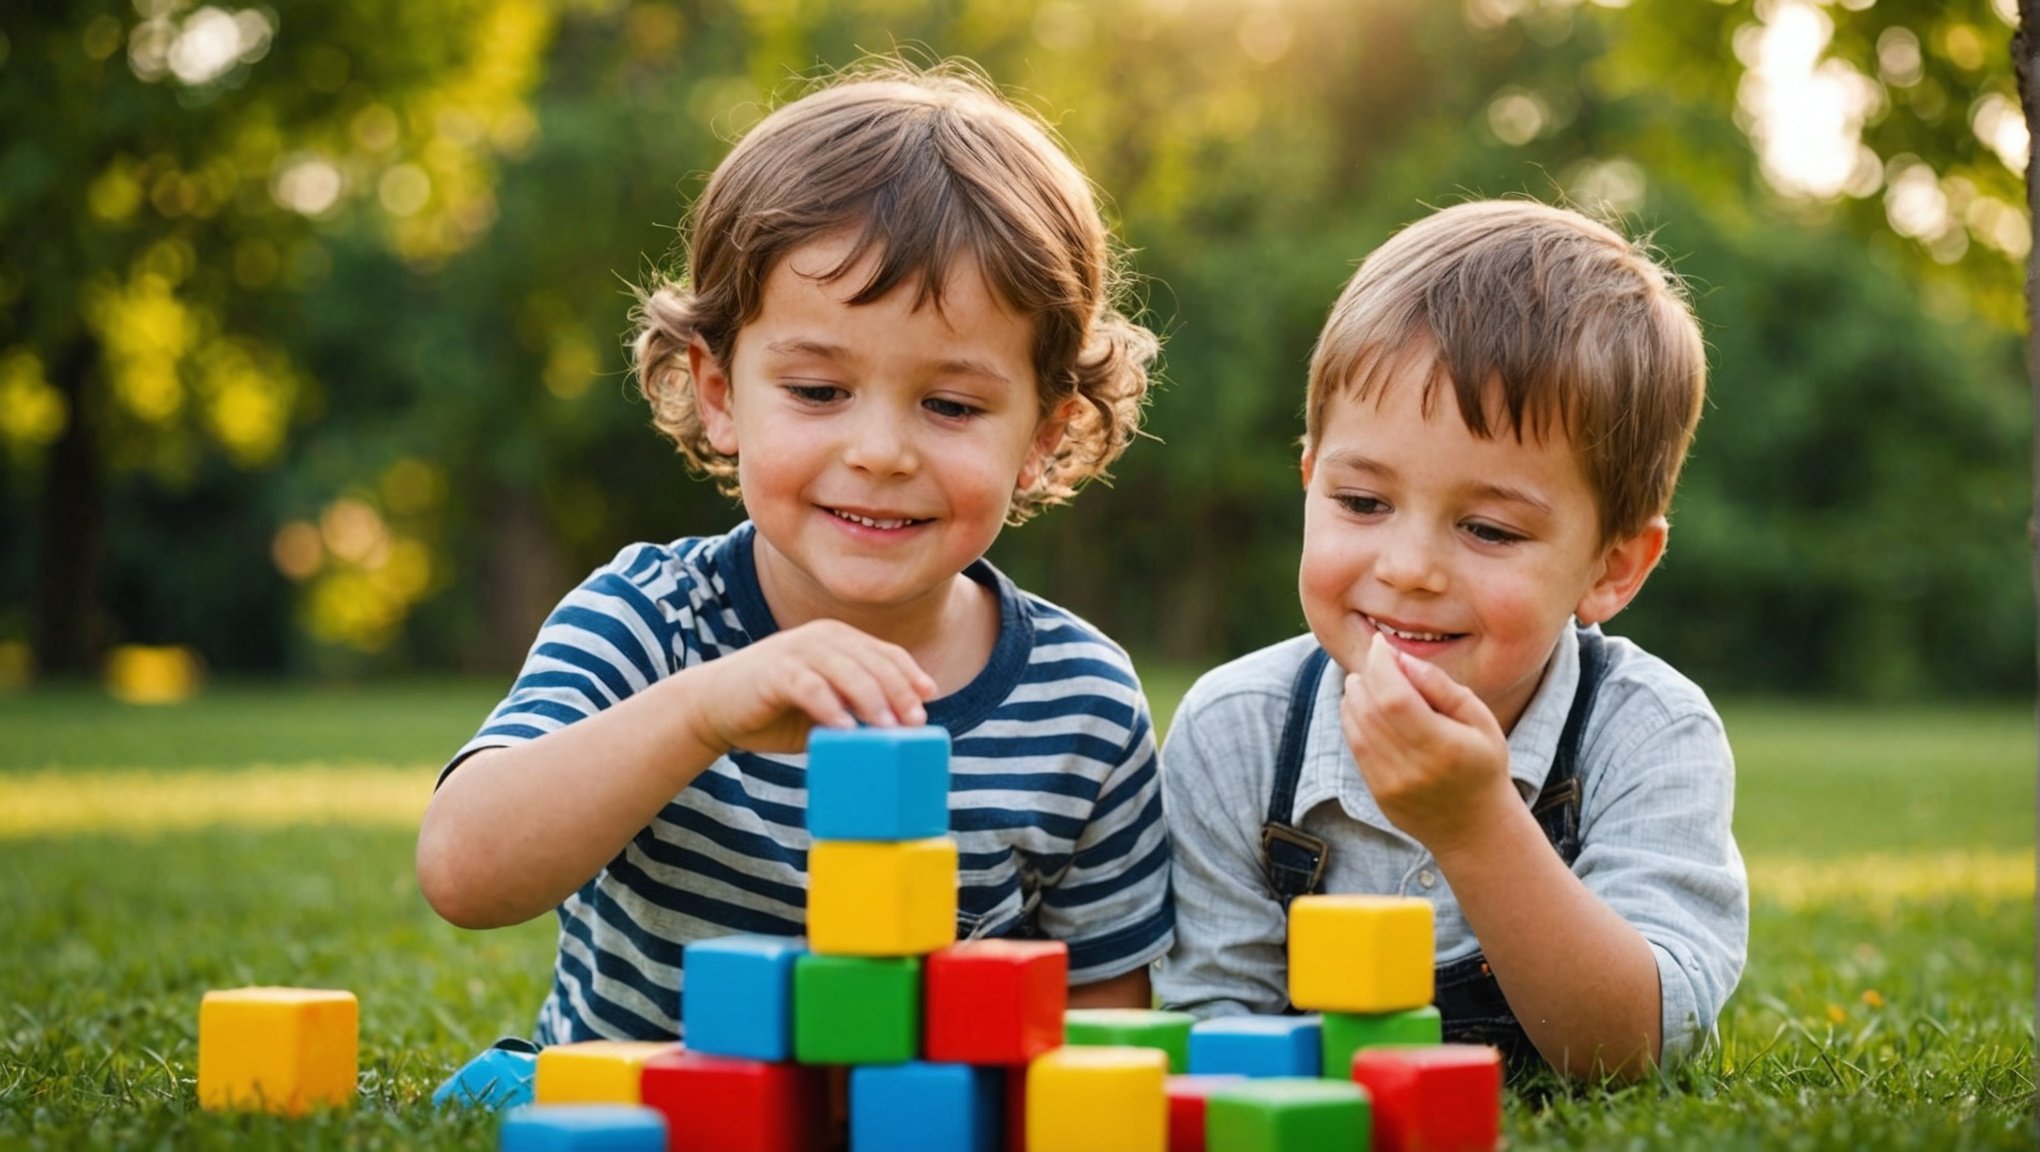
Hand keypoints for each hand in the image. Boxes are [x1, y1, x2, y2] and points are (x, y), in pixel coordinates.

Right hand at [687, 620, 938, 755]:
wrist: (714, 706)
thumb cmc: (776, 710)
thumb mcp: (825, 707)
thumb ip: (856, 708)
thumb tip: (900, 731)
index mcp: (840, 640)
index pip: (886, 653)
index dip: (909, 675)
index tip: (928, 700)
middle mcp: (823, 637)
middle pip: (873, 661)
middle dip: (899, 691)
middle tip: (914, 722)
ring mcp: (798, 650)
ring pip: (847, 671)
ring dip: (872, 700)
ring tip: (889, 728)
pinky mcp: (775, 671)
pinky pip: (810, 687)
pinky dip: (830, 707)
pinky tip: (845, 728)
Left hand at [1340, 632, 1514, 855]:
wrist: (1476, 827)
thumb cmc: (1483, 764)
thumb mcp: (1481, 720)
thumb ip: (1442, 687)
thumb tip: (1402, 659)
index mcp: (1445, 747)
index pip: (1395, 698)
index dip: (1381, 665)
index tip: (1381, 644)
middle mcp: (1414, 768)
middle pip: (1370, 709)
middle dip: (1367, 675)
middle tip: (1377, 659)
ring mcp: (1392, 784)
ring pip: (1356, 726)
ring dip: (1355, 694)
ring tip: (1369, 679)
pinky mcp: (1378, 792)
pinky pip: (1355, 746)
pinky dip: (1352, 718)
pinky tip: (1364, 704)